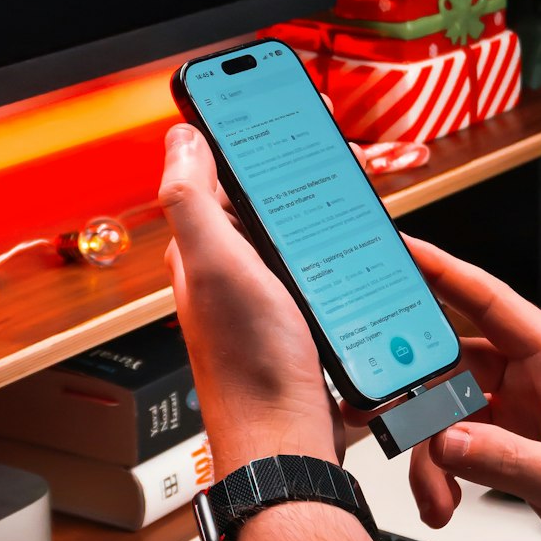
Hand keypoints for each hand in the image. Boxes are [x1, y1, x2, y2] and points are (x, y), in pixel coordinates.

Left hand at [159, 124, 341, 477]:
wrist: (287, 439)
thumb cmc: (252, 366)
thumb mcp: (217, 267)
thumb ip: (192, 200)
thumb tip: (180, 138)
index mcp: (202, 247)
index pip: (217, 170)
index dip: (246, 131)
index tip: (281, 102)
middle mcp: (226, 267)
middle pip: (261, 193)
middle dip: (300, 160)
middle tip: (338, 138)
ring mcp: (260, 291)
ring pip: (291, 225)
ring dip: (322, 196)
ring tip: (359, 173)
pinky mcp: (292, 313)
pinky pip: (312, 260)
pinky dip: (336, 239)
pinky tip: (357, 236)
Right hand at [405, 237, 540, 540]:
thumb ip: (506, 460)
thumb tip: (446, 441)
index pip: (490, 301)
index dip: (441, 270)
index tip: (398, 249)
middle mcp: (534, 380)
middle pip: (452, 366)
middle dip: (414, 397)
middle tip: (374, 411)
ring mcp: (520, 413)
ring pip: (446, 412)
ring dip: (430, 454)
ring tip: (436, 497)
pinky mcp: (512, 446)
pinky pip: (456, 444)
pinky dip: (442, 472)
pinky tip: (444, 501)